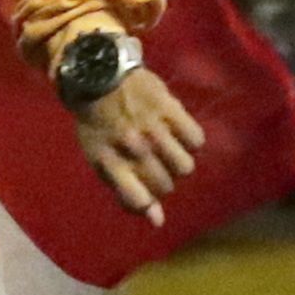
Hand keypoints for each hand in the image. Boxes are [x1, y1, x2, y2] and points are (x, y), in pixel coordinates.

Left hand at [75, 65, 203, 221]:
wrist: (98, 73)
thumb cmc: (98, 123)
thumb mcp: (101, 159)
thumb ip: (127, 193)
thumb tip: (158, 222)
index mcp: (109, 162)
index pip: (137, 199)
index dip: (146, 201)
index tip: (145, 191)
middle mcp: (132, 148)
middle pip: (166, 186)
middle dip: (163, 182)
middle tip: (155, 166)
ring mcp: (152, 127)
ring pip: (185, 167)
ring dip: (179, 164)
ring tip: (169, 151)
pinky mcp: (169, 108)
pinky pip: (196, 139)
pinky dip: (191, 141)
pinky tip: (179, 134)